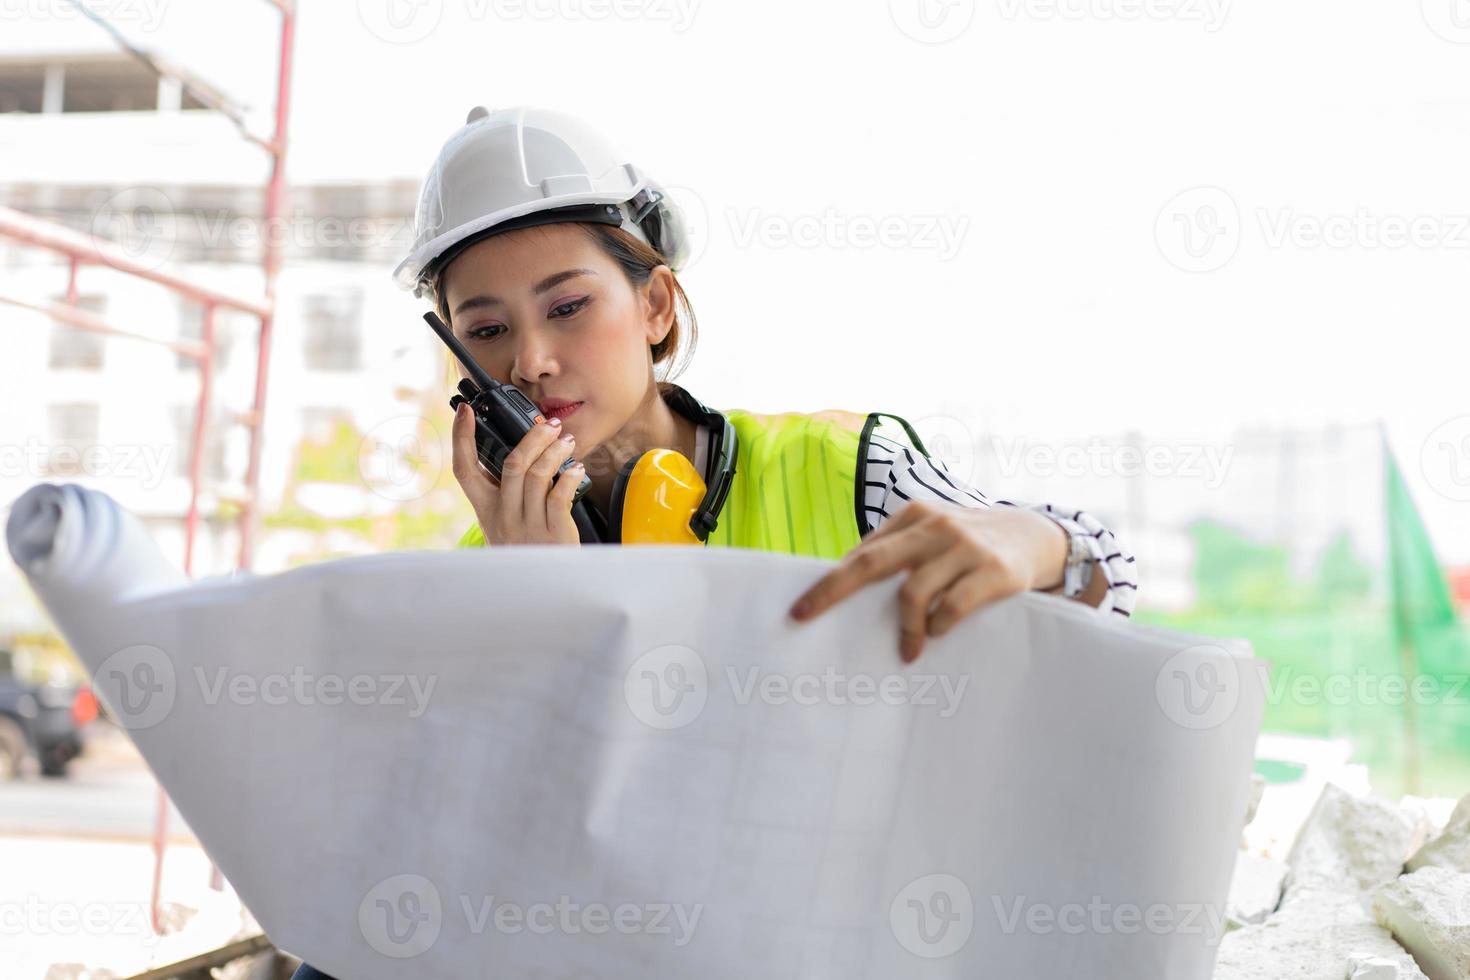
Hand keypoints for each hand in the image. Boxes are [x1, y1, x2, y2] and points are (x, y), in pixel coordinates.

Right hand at [451, 403, 584, 545]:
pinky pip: (559, 496)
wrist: (545, 593)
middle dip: (531, 438)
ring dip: (553, 452)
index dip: (461, 439)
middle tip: (547, 425)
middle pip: (511, 465)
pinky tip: (577, 468)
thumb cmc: (528, 552)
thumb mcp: (506, 526)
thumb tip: (521, 456)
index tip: (465, 412)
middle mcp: (503, 518)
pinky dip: (569, 476)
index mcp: (486, 512)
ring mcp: (527, 526)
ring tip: (566, 441)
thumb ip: (507, 496)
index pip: (464, 471)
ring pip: (536, 476)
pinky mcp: (553, 534)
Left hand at [787, 501, 1067, 661]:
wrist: (1038, 536)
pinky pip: (954, 606)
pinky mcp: (993, 570)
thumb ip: (899, 554)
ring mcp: (964, 546)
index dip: (829, 582)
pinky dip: (940, 625)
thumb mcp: (934, 536)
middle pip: (872, 562)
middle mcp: (934, 526)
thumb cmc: (970, 545)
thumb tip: (848, 589)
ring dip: (905, 628)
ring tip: (908, 651)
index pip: (861, 552)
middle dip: (833, 591)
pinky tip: (938, 635)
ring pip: (913, 591)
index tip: (800, 609)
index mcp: (913, 517)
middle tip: (808, 618)